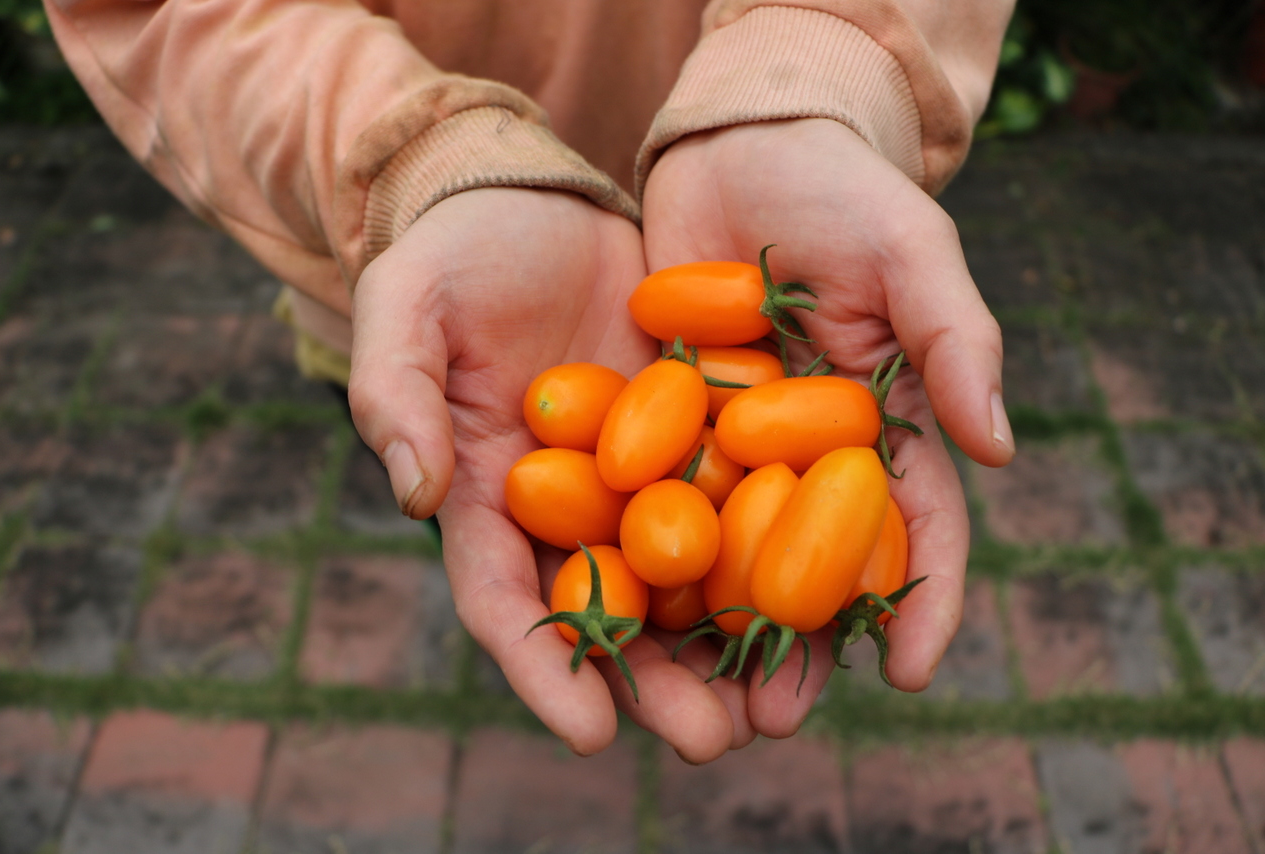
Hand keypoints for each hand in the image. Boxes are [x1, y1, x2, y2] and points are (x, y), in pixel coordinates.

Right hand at [347, 188, 753, 761]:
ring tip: (777, 705)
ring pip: (682, 580)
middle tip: (712, 739)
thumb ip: (395, 393)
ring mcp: (637, 475)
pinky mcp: (696, 434)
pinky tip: (822, 597)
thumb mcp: (407, 308)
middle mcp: (568, 506)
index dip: (543, 667)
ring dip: (725, 646)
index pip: (505, 599)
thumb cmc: (452, 255)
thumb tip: (414, 492)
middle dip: (655, 683)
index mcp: (488, 495)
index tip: (588, 733)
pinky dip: (771, 552)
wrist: (533, 204)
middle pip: (609, 613)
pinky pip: (736, 502)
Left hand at [642, 119, 1014, 733]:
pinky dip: (639, 555)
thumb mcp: (911, 252)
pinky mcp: (659, 423)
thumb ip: (957, 340)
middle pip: (809, 567)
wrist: (740, 144)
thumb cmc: (842, 192)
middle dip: (799, 645)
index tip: (912, 670)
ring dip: (712, 629)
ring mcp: (729, 445)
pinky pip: (651, 498)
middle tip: (776, 720)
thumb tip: (1002, 449)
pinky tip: (619, 612)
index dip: (922, 600)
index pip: (914, 529)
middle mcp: (803, 454)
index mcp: (880, 428)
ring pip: (725, 553)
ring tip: (695, 700)